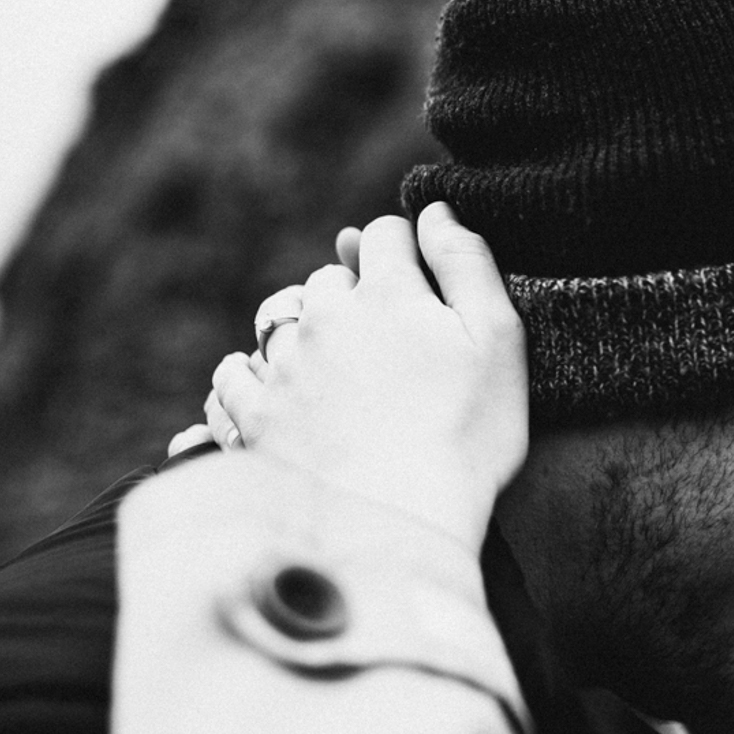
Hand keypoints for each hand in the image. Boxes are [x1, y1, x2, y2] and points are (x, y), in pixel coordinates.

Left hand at [209, 203, 527, 547]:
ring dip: (303, 334)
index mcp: (387, 293)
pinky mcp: (253, 415)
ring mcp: (282, 366)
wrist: (396, 524)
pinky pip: (234, 376)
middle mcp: (324, 317)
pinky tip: (274, 393)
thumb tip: (437, 209)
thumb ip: (469, 263)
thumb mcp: (499, 341)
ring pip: (280, 322)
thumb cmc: (466, 437)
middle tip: (385, 337)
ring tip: (332, 370)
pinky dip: (249, 376)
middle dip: (354, 293)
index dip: (408, 249)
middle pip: (330, 278)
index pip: (388, 234)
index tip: (423, 279)